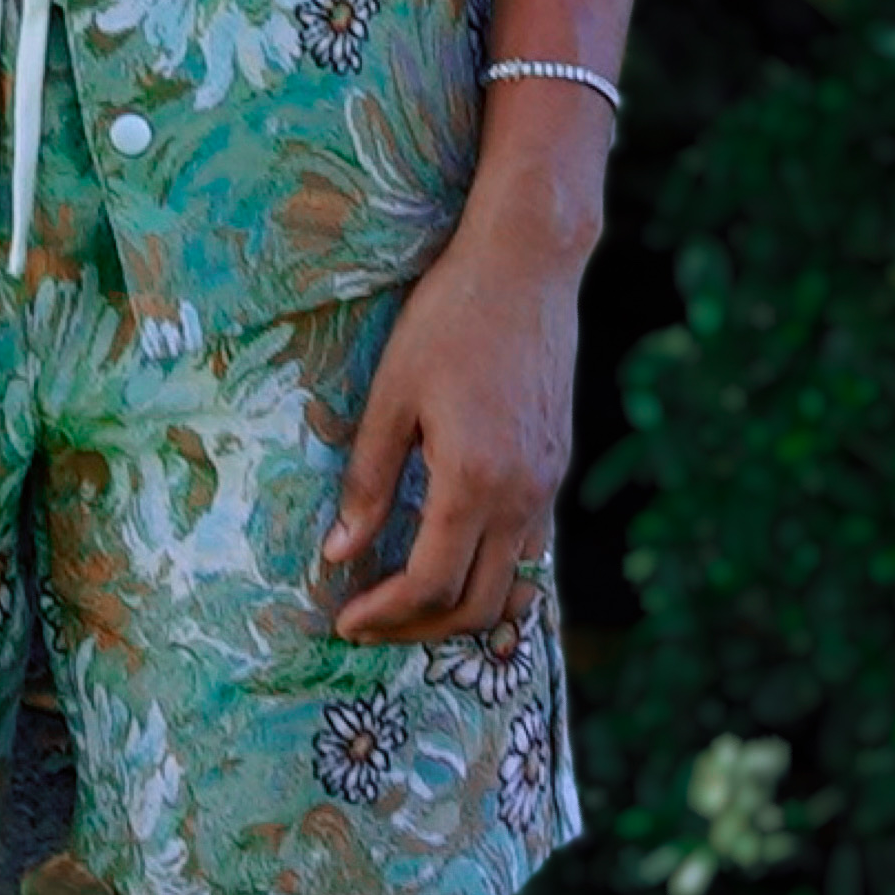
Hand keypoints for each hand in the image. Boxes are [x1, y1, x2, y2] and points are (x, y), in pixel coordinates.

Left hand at [316, 197, 579, 648]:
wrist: (527, 265)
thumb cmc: (450, 317)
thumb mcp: (393, 392)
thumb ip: (368, 479)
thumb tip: (339, 554)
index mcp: (474, 482)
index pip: (429, 584)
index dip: (384, 615)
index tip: (344, 620)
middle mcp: (521, 497)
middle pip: (475, 605)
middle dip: (417, 628)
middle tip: (369, 622)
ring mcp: (546, 485)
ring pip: (510, 586)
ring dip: (457, 606)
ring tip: (405, 599)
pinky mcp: (556, 466)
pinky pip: (529, 548)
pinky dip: (491, 572)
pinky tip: (454, 553)